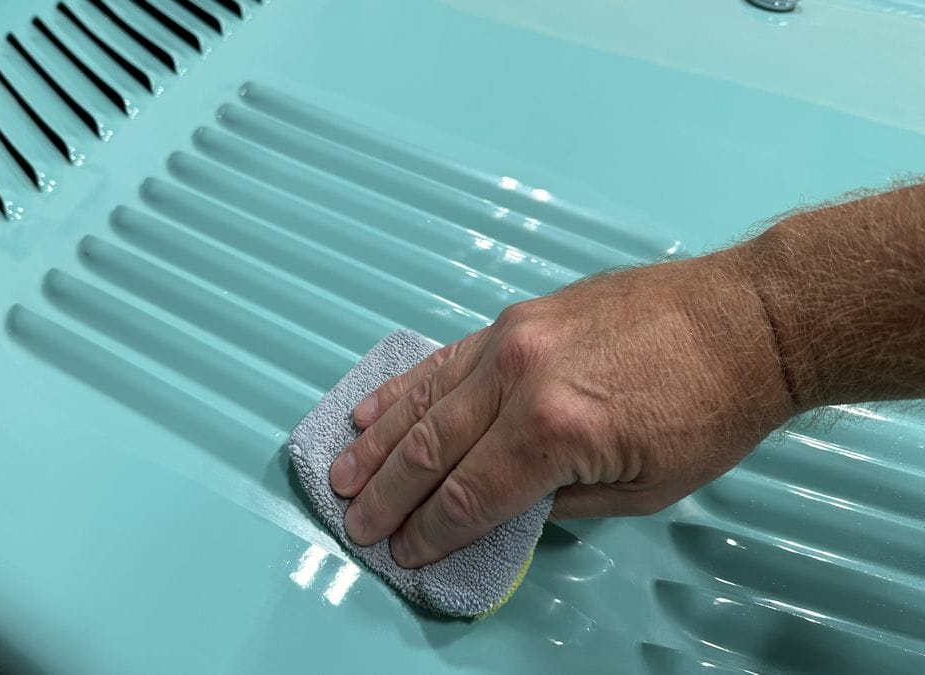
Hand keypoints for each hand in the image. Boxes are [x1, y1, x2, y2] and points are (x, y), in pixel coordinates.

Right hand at [329, 252, 794, 567]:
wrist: (746, 319)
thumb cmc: (712, 408)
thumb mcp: (648, 488)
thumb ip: (564, 503)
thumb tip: (508, 508)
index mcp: (554, 432)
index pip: (468, 497)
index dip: (431, 534)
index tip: (405, 554)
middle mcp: (519, 379)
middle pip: (428, 450)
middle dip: (386, 497)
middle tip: (354, 526)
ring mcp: (513, 340)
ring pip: (423, 400)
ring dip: (375, 442)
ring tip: (341, 474)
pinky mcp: (517, 316)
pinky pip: (446, 358)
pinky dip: (405, 387)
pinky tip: (372, 410)